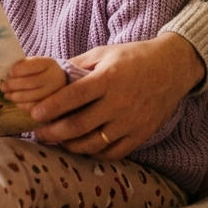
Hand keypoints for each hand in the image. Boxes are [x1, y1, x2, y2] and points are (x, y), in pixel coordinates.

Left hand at [2, 57, 66, 113]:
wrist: (55, 84)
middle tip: (3, 87)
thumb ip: (21, 67)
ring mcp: (55, 94)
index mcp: (49, 64)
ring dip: (16, 96)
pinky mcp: (52, 108)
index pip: (33, 65)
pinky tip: (15, 102)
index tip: (9, 73)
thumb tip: (6, 75)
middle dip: (14, 85)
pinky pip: (35, 108)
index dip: (19, 70)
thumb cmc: (37, 73)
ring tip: (7, 95)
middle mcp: (55, 78)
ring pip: (34, 97)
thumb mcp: (32, 65)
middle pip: (33, 82)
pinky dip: (22, 105)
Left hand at [31, 33, 202, 160]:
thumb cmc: (134, 58)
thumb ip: (76, 65)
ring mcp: (130, 122)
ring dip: (70, 146)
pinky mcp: (140, 135)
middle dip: (53, 132)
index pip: (73, 97)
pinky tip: (82, 147)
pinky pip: (113, 153)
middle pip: (78, 126)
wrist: (173, 68)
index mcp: (108, 79)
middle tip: (39, 132)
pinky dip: (94, 154)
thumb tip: (47, 74)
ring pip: (93, 144)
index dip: (50, 107)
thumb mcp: (103, 53)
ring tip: (57, 141)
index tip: (34, 113)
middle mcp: (119, 103)